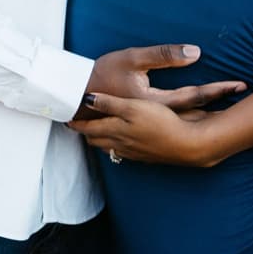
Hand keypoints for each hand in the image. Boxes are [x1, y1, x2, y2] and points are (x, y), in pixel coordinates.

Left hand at [69, 92, 224, 166]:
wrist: (187, 144)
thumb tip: (86, 99)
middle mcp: (121, 143)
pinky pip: (122, 150)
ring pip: (109, 146)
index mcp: (115, 130)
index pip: (89, 128)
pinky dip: (115, 144)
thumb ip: (109, 104)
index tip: (65, 118)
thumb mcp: (132, 108)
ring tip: (94, 132)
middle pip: (96, 139)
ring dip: (100, 138)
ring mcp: (133, 151)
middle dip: (85, 131)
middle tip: (76, 124)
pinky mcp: (145, 153)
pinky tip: (121, 140)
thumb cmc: (159, 123)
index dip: (76, 123)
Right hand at [73, 44, 245, 119]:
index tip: (239, 85)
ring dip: (209, 117)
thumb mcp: (133, 58)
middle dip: (221, 106)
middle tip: (245, 99)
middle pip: (196, 113)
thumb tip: (196, 52)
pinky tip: (200, 123)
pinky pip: (173, 128)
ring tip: (233, 114)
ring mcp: (150, 125)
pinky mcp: (144, 126)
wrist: (77, 95)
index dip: (218, 90)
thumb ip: (164, 55)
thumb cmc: (104, 72)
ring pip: (186, 124)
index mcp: (156, 102)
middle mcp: (157, 118)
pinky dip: (191, 125)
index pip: (196, 95)